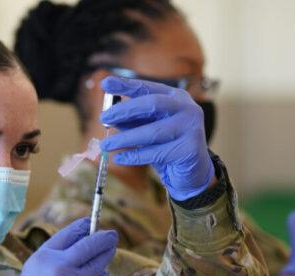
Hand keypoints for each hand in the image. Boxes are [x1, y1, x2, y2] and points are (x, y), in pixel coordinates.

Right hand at [0, 218, 117, 275]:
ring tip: (110, 251)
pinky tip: (101, 275)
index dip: (82, 226)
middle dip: (104, 238)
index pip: (68, 234)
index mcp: (43, 257)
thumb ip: (54, 259)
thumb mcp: (33, 273)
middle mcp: (58, 266)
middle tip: (113, 235)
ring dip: (105, 257)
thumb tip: (80, 243)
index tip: (90, 223)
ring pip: (97, 264)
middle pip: (89, 245)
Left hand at [99, 76, 213, 200]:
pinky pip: (156, 153)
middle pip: (152, 104)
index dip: (126, 85)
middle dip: (125, 110)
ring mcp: (191, 128)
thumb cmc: (167, 147)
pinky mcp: (190, 150)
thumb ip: (133, 121)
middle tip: (103, 118)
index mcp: (176, 97)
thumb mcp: (147, 130)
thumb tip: (109, 115)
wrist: (191, 173)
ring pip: (152, 132)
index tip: (105, 83)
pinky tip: (119, 158)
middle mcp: (187, 108)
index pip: (148, 88)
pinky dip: (134, 156)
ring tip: (106, 145)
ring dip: (125, 138)